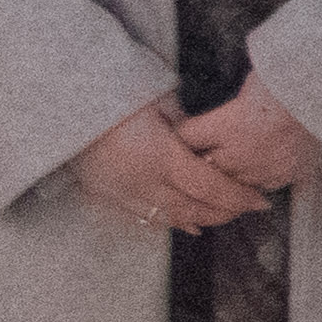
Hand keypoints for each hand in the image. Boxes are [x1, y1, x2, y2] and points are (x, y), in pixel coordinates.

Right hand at [72, 100, 266, 234]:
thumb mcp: (158, 101)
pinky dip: (169, 223)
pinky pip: (143, 217)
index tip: (260, 201)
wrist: (61, 110)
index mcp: (161, 156)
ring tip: (224, 217)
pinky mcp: (106, 195)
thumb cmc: (113, 97)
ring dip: (200, 220)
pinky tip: (187, 225)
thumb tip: (209, 139)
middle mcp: (144, 181)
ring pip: (169, 218)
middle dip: (224, 212)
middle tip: (248, 210)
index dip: (237, 197)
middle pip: (192, 208)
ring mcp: (123, 193)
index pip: (209, 186)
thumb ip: (186, 125)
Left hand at [181, 77, 321, 197]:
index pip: (186, 136)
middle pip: (202, 166)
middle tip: (192, 153)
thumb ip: (238, 95)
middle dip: (196, 158)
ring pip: (230, 183)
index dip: (179, 132)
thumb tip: (231, 97)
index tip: (179, 130)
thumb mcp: (260, 76)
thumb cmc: (301, 75)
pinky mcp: (289, 174)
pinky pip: (261, 186)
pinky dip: (254, 180)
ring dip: (225, 173)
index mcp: (231, 123)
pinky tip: (255, 170)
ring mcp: (266, 167)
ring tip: (222, 165)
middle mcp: (243, 152)